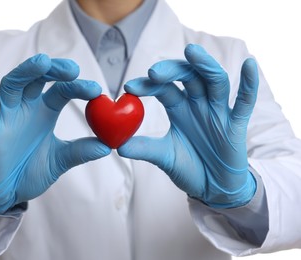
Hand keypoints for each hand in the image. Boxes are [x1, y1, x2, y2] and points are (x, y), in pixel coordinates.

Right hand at [0, 54, 110, 213]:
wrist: (7, 193)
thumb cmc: (32, 171)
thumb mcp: (61, 160)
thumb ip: (81, 151)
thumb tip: (108, 146)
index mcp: (46, 112)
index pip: (62, 90)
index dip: (78, 87)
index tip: (96, 91)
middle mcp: (27, 108)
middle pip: (39, 79)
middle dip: (55, 71)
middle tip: (73, 69)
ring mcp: (7, 117)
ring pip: (13, 85)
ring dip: (27, 72)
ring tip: (43, 62)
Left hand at [118, 44, 257, 207]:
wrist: (214, 188)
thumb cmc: (189, 167)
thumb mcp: (164, 157)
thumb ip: (144, 149)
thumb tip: (117, 145)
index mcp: (178, 108)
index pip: (163, 88)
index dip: (147, 85)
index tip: (129, 87)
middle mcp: (198, 104)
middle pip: (187, 77)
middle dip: (171, 71)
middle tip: (154, 71)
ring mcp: (218, 111)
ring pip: (214, 81)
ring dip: (204, 65)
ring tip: (191, 51)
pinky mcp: (236, 124)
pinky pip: (244, 101)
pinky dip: (249, 84)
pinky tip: (250, 64)